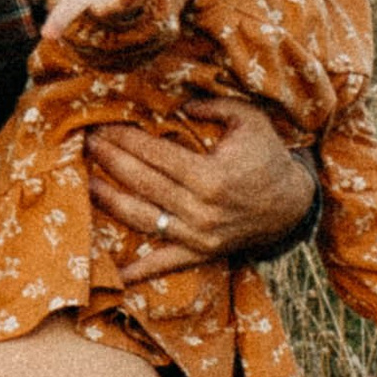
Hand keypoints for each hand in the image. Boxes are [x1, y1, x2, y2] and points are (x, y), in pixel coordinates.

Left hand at [86, 99, 312, 285]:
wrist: (292, 205)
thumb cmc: (267, 157)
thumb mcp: (248, 120)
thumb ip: (213, 106)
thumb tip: (179, 102)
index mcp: (209, 176)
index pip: (153, 154)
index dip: (124, 138)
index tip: (101, 125)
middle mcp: (200, 210)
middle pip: (141, 182)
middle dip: (109, 160)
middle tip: (85, 143)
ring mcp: (198, 235)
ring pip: (142, 217)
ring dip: (109, 200)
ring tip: (84, 182)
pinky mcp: (201, 253)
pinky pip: (165, 263)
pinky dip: (139, 270)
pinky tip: (113, 273)